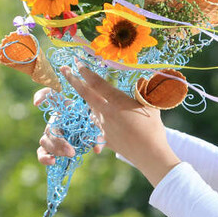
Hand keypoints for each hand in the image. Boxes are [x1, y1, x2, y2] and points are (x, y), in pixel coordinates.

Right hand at [34, 87, 103, 165]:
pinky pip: (42, 152)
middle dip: (59, 141)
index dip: (42, 96)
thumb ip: (98, 134)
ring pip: (45, 140)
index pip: (51, 95)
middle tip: (71, 151)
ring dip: (56, 149)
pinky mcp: (51, 146)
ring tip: (69, 155)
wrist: (93, 133)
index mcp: (66, 107)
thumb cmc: (94, 123)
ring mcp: (51, 133)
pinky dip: (44, 157)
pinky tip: (52, 162)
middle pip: (50, 128)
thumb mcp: (99, 124)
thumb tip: (97, 149)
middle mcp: (56, 119)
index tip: (37, 103)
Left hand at [60, 61, 180, 185]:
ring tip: (87, 92)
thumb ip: (143, 91)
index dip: (85, 72)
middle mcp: (105, 112)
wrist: (149, 154)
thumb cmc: (153, 127)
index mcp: (117, 101)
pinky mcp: (103, 137)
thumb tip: (143, 79)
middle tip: (64, 69)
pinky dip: (96, 119)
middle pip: (85, 94)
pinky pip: (96, 125)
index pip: (96, 84)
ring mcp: (102, 126)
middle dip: (73, 80)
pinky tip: (101, 117)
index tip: (77, 62)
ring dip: (87, 99)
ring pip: (90, 109)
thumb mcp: (151, 105)